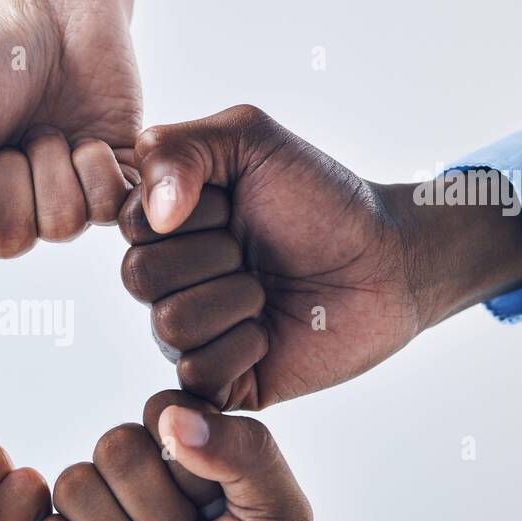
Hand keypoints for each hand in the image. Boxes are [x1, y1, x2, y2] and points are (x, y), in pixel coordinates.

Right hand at [0, 0, 156, 263]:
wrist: (61, 11)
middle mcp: (11, 212)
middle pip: (10, 241)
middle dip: (12, 177)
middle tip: (14, 136)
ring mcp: (64, 203)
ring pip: (61, 225)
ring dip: (53, 164)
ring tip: (48, 129)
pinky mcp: (113, 188)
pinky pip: (108, 208)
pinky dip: (96, 165)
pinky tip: (85, 136)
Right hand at [30, 390, 308, 520]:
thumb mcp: (279, 517)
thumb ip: (247, 450)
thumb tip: (173, 419)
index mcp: (184, 449)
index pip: (161, 409)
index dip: (187, 464)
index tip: (214, 506)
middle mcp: (131, 472)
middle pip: (113, 445)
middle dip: (158, 512)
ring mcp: (89, 512)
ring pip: (74, 487)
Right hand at [124, 105, 521, 409]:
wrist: (388, 262)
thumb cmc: (323, 200)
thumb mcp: (248, 138)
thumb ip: (177, 148)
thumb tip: (156, 216)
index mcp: (164, 226)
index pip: (133, 224)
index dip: (191, 212)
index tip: (234, 203)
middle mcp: (169, 282)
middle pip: (141, 278)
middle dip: (213, 256)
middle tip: (255, 250)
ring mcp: (191, 334)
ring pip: (169, 327)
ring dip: (235, 300)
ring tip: (268, 290)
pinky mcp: (221, 382)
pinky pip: (197, 374)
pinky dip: (243, 348)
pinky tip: (270, 332)